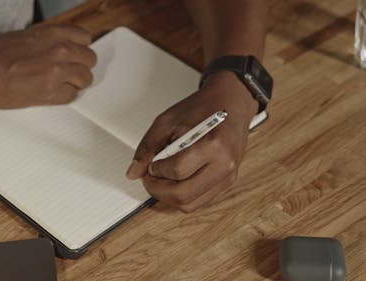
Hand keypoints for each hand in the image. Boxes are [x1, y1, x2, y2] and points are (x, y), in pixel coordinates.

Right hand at [0, 24, 95, 108]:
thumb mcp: (24, 36)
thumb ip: (47, 40)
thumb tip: (60, 47)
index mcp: (51, 33)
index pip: (85, 38)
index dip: (80, 47)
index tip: (76, 53)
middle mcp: (59, 51)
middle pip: (90, 59)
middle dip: (80, 65)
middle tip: (69, 71)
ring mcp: (57, 73)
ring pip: (85, 79)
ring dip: (76, 82)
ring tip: (61, 83)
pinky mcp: (51, 93)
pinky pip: (72, 96)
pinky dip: (65, 96)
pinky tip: (52, 93)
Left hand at [126, 71, 257, 212]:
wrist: (231, 102)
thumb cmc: (202, 107)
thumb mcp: (168, 120)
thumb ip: (148, 147)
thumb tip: (133, 172)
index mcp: (212, 144)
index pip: (177, 171)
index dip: (156, 171)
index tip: (150, 164)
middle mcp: (224, 164)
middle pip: (183, 195)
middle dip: (158, 190)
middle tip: (149, 178)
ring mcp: (228, 176)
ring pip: (191, 204)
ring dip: (169, 196)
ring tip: (162, 180)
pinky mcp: (228, 182)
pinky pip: (200, 201)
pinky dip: (183, 196)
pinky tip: (175, 181)